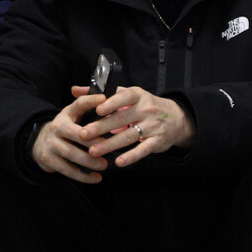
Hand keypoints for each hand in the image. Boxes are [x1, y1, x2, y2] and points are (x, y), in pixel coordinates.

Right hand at [31, 89, 108, 182]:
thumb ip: (89, 109)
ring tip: (104, 165)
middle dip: (91, 140)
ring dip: (89, 161)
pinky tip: (96, 178)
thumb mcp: (74, 116)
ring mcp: (51, 144)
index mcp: (67, 114)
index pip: (78, 104)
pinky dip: (83, 176)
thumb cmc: (67, 129)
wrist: (40, 142)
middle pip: (75, 133)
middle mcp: (57, 127)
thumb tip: (107, 99)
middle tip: (106, 145)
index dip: (90, 101)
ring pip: (71, 153)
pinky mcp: (49, 159)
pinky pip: (67, 169)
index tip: (104, 100)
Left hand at [77, 85, 195, 168]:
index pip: (125, 97)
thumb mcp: (127, 95)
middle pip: (122, 119)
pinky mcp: (156, 142)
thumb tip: (75, 90)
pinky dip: (131, 156)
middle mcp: (145, 110)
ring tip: (93, 151)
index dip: (112, 103)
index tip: (97, 110)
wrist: (176, 118)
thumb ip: (102, 93)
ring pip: (129, 136)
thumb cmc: (144, 105)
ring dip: (110, 145)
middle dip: (101, 127)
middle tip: (83, 134)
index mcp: (137, 96)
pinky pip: (143, 150)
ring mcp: (152, 126)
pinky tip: (118, 162)